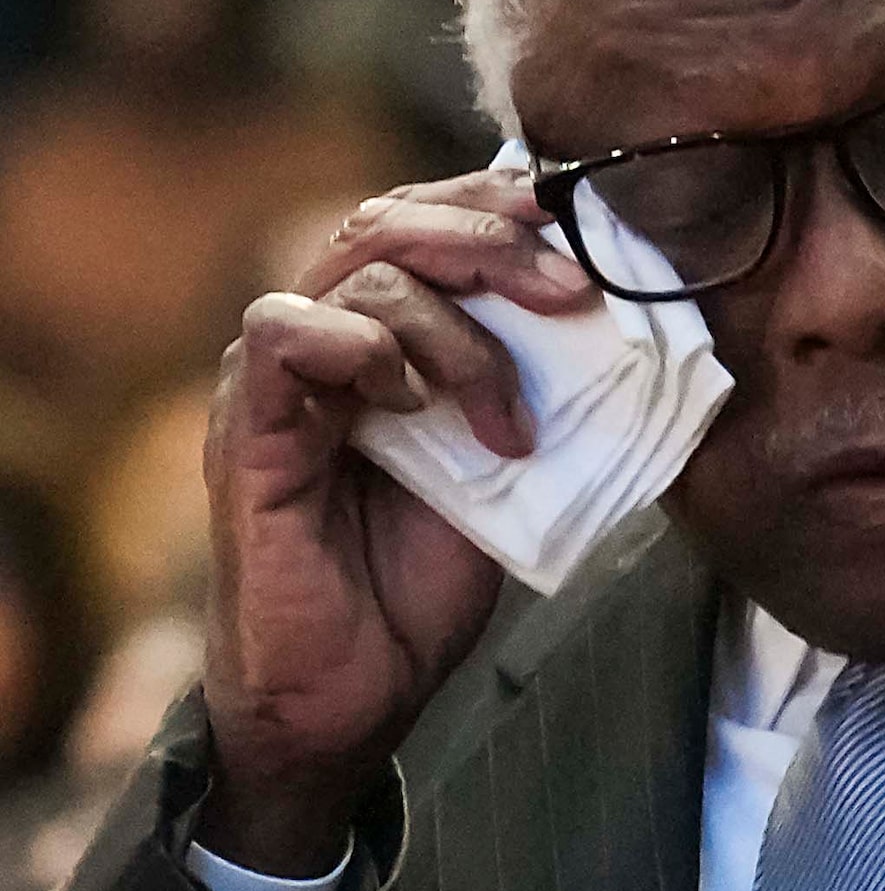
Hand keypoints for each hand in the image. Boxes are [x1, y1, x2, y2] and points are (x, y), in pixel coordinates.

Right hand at [197, 169, 598, 875]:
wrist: (357, 687)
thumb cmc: (424, 575)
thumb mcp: (511, 462)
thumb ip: (542, 384)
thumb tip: (631, 322)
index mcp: (379, 334)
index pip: (424, 218)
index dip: (495, 203)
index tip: (577, 216)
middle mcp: (321, 339)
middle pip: (391, 222)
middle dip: (496, 242)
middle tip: (574, 294)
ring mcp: (278, 381)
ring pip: (360, 274)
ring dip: (457, 330)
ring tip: (504, 416)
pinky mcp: (247, 432)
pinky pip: (282, 334)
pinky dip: (361, 347)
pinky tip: (408, 402)